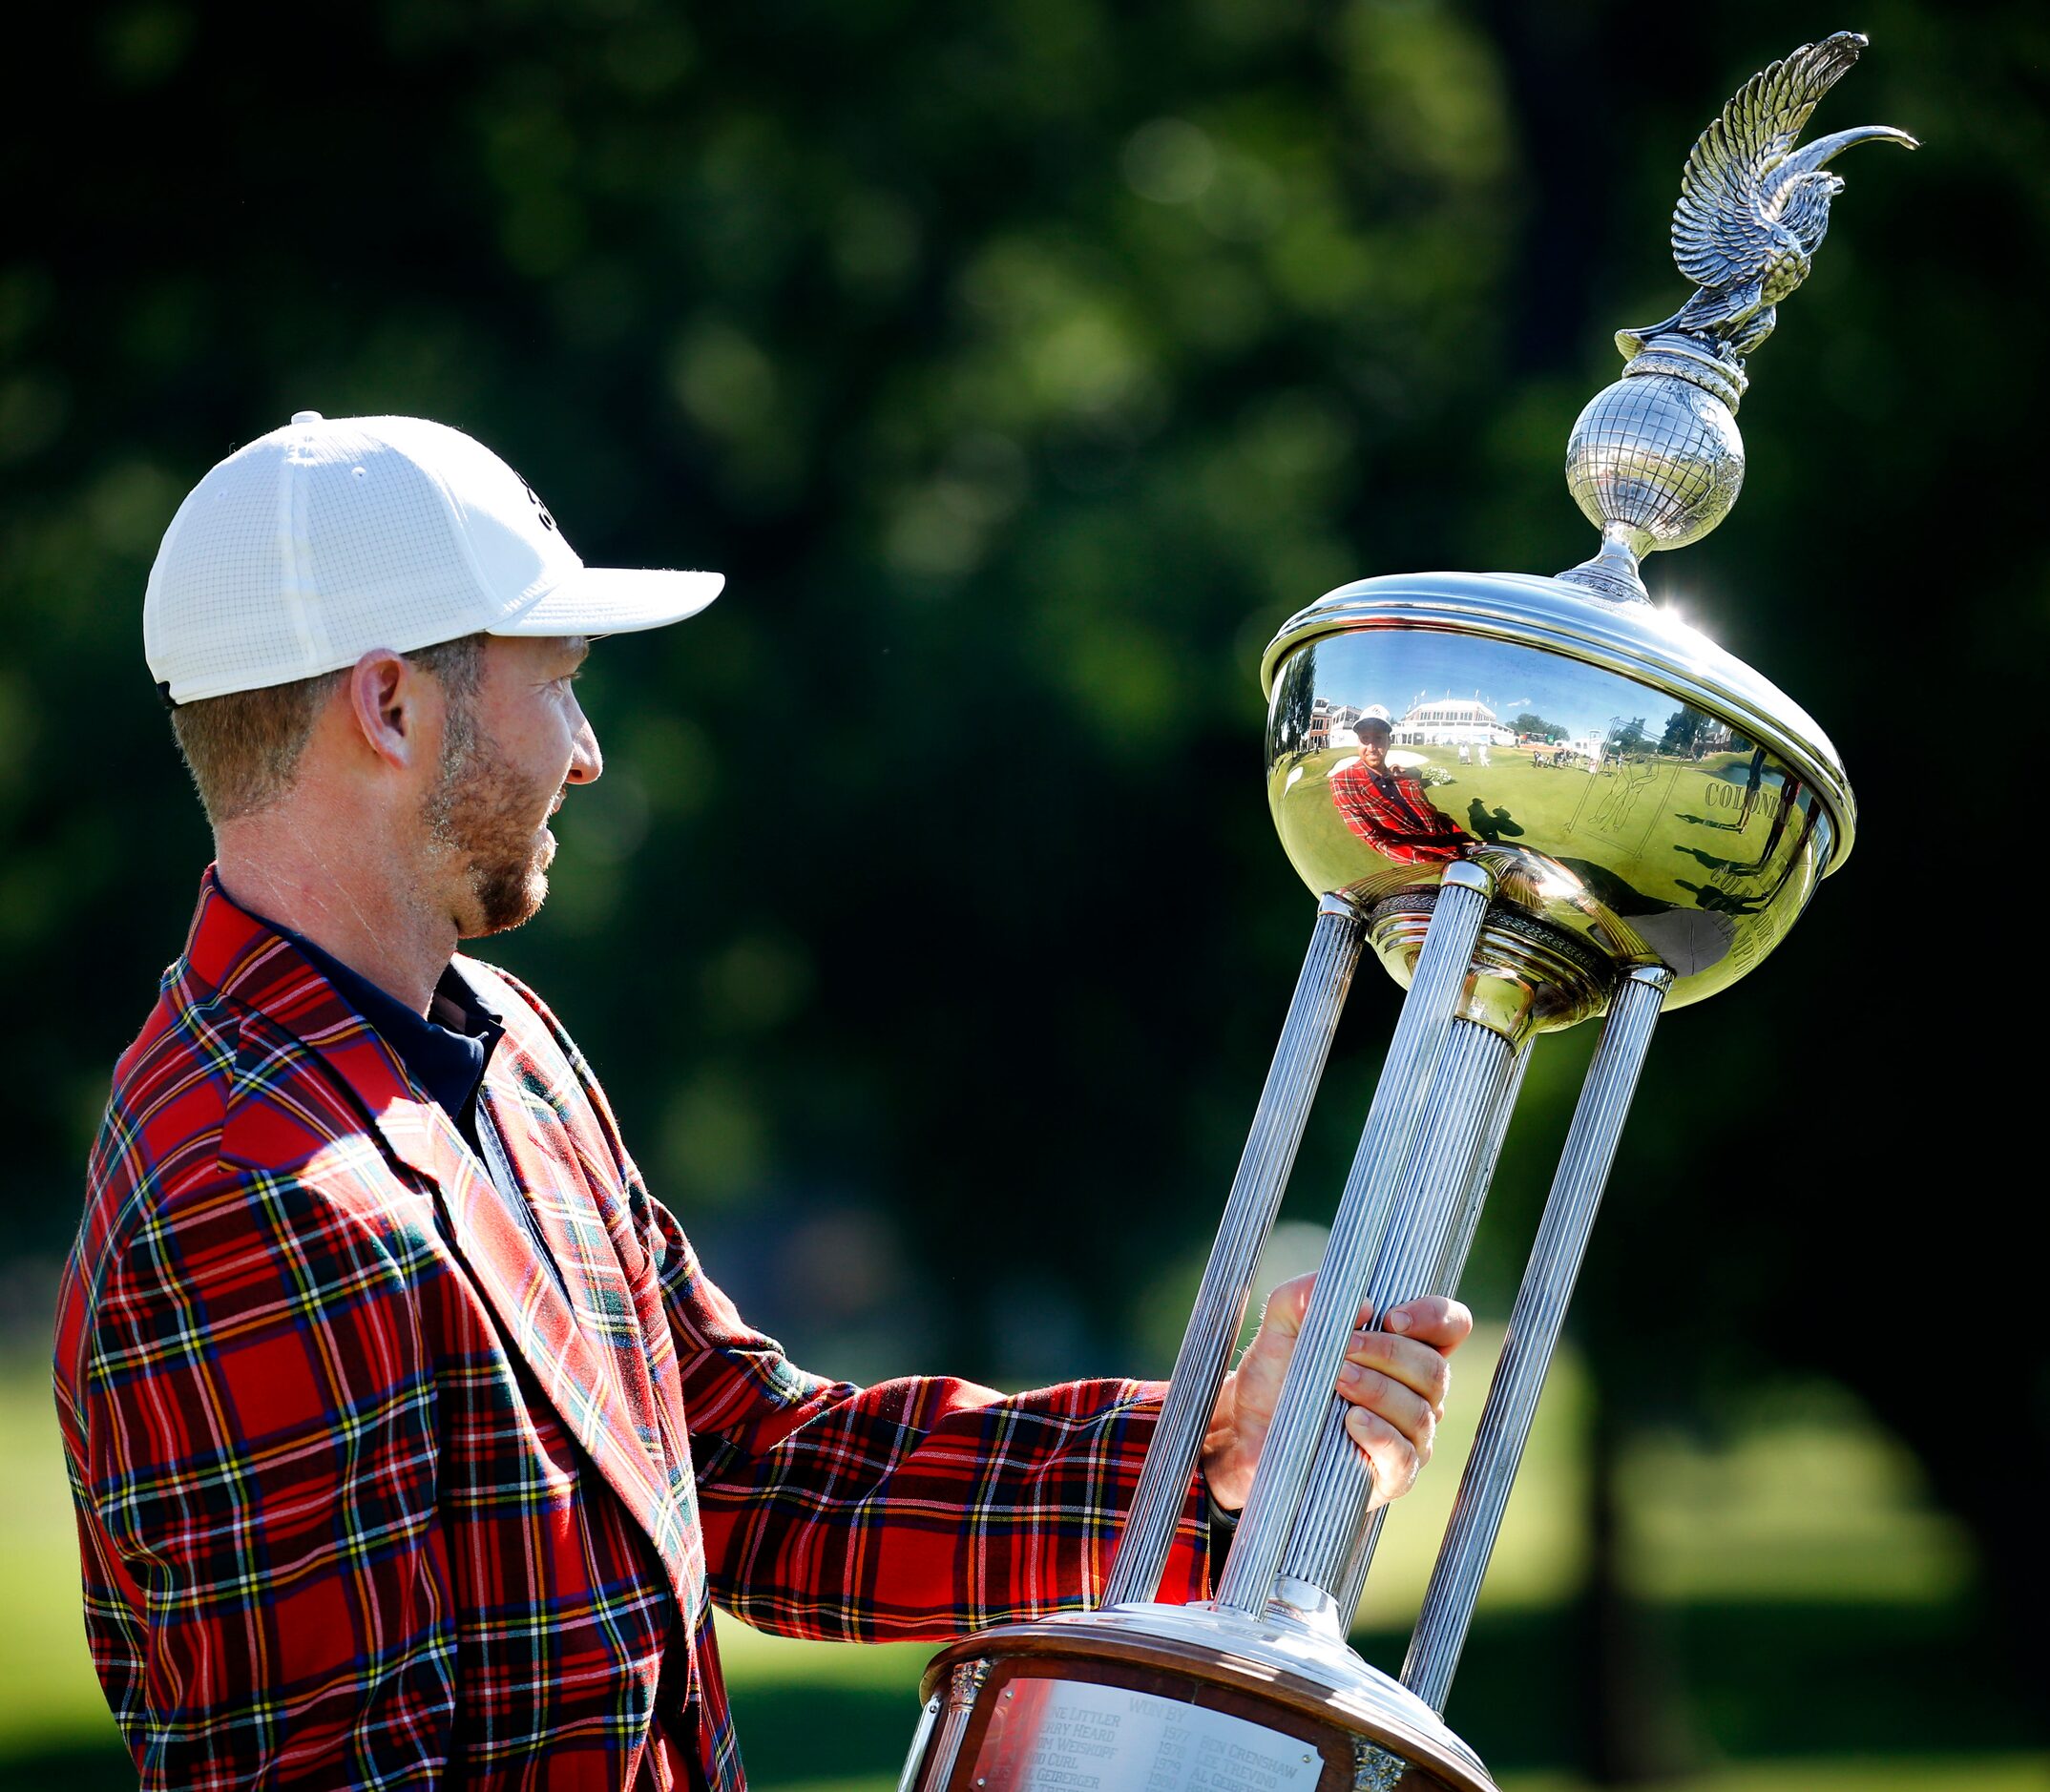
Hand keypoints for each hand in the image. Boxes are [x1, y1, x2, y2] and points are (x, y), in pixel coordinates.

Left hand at [1199, 1273, 1472, 1514]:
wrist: (1245, 1429)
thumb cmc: (1276, 1371)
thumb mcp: (1283, 1321)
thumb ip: (1308, 1294)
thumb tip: (1364, 1304)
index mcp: (1405, 1351)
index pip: (1451, 1327)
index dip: (1433, 1317)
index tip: (1389, 1318)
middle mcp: (1417, 1394)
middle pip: (1435, 1370)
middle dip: (1389, 1354)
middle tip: (1344, 1349)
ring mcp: (1409, 1438)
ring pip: (1420, 1413)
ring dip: (1378, 1390)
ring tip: (1337, 1380)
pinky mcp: (1390, 1477)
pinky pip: (1404, 1458)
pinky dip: (1381, 1435)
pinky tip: (1352, 1421)